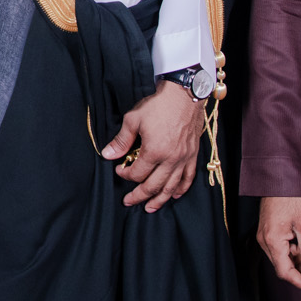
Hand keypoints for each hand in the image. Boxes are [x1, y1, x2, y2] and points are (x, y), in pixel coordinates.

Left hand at [101, 81, 203, 210]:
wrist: (185, 93)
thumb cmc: (158, 103)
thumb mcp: (134, 119)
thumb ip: (121, 140)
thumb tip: (107, 155)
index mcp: (155, 152)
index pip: (137, 173)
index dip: (125, 174)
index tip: (119, 170)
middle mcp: (171, 159)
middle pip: (153, 185)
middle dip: (139, 196)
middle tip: (129, 201)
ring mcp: (184, 158)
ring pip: (171, 187)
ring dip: (160, 199)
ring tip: (150, 208)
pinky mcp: (193, 155)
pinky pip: (188, 177)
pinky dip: (181, 189)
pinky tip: (175, 195)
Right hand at [257, 195, 300, 290]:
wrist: (280, 175)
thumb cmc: (292, 197)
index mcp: (272, 241)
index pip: (285, 272)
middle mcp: (265, 240)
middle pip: (284, 265)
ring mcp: (266, 234)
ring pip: (285, 256)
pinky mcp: (270, 229)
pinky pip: (283, 246)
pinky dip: (298, 249)